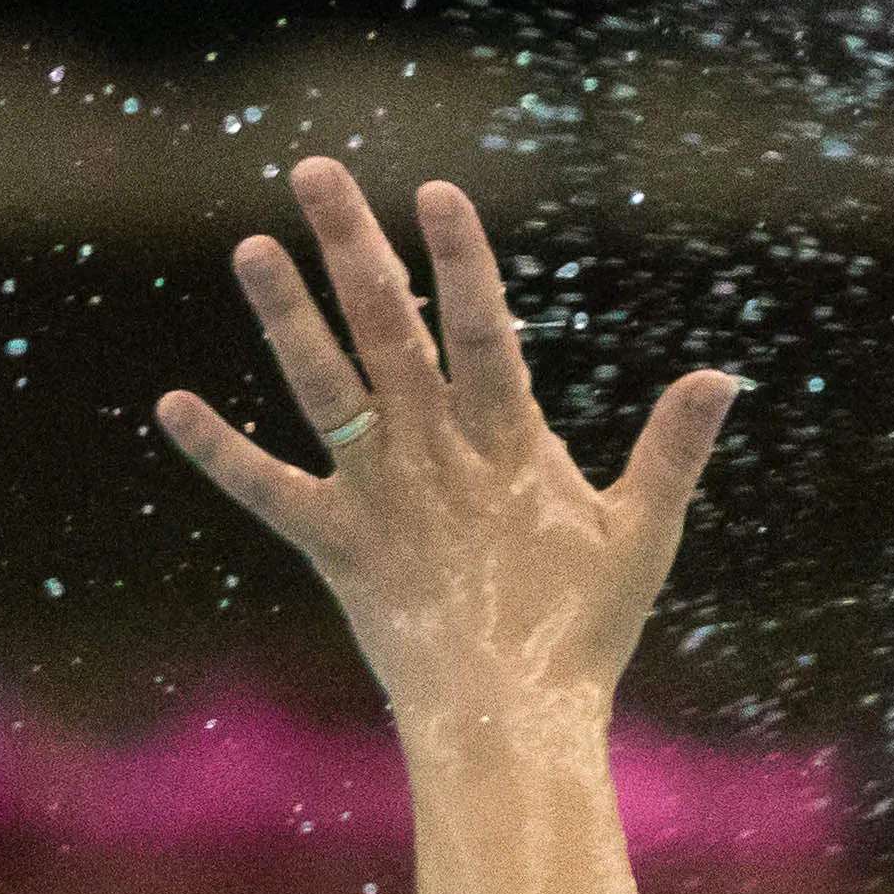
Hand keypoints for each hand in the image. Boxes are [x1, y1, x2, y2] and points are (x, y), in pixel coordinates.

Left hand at [154, 158, 737, 728]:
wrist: (510, 722)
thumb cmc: (584, 631)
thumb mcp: (644, 535)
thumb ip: (673, 450)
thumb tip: (721, 376)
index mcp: (508, 442)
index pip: (483, 328)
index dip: (461, 258)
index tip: (434, 189)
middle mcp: (433, 453)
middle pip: (387, 328)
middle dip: (350, 245)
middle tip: (313, 171)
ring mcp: (378, 495)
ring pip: (322, 388)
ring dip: (284, 314)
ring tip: (250, 246)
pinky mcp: (335, 544)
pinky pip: (267, 492)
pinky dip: (219, 451)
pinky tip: (172, 406)